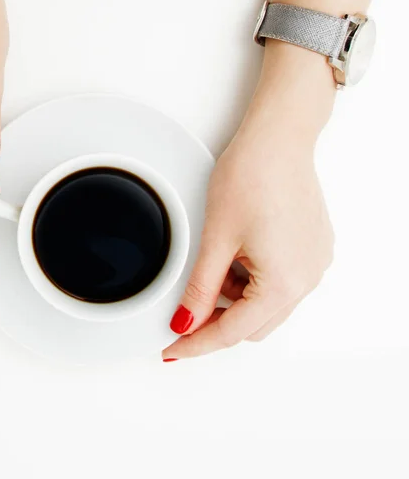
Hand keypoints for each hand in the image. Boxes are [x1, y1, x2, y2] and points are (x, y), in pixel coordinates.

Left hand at [162, 66, 334, 359]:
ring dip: (236, 296)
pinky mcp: (312, 247)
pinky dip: (252, 278)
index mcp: (284, 282)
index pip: (232, 332)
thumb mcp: (216, 238)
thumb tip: (186, 321)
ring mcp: (313, 262)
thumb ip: (200, 288)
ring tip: (216, 260)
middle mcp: (307, 278)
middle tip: (187, 304)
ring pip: (266, 303)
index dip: (197, 344)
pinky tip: (236, 252)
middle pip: (253, 324)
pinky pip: (279, 279)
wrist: (277, 138)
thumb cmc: (252, 176)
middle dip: (217, 319)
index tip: (174, 349)